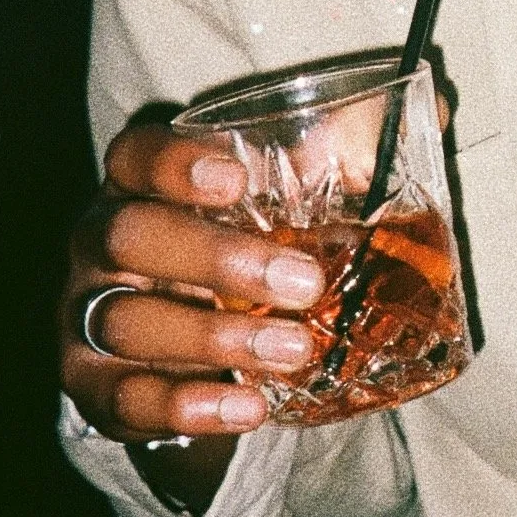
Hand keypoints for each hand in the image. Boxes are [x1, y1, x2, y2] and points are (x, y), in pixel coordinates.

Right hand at [61, 112, 326, 498]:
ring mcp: (86, 317)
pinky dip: (190, 406)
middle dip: (216, 256)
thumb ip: (347, 153)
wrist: (195, 354)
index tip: (237, 176)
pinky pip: (128, 399)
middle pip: (129, 235)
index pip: (134, 155)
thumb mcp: (287, 203)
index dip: (173, 162)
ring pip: (128, 321)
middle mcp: (101, 243)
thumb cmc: (247, 249)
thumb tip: (430, 109)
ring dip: (215, 337)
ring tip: (296, 348)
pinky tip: (251, 407)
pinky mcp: (95, 389)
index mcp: (141, 184)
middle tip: (306, 281)